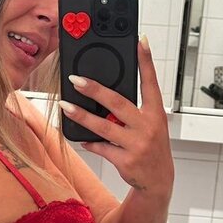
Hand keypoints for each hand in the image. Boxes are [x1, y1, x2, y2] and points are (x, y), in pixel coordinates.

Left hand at [59, 35, 173, 194]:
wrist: (157, 181)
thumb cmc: (152, 147)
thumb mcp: (151, 126)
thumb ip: (133, 111)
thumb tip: (104, 97)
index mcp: (156, 113)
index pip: (151, 83)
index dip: (146, 62)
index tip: (139, 41)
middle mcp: (148, 127)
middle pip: (118, 103)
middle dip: (95, 89)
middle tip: (76, 79)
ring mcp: (137, 144)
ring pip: (104, 126)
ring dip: (82, 115)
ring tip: (65, 106)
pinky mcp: (126, 160)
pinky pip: (101, 147)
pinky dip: (90, 142)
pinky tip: (82, 138)